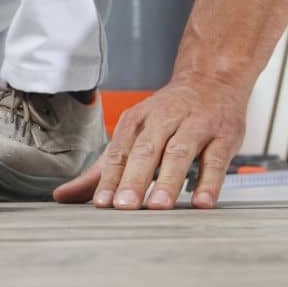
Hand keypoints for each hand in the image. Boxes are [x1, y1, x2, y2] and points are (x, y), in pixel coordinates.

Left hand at [54, 75, 247, 209]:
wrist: (212, 80)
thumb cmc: (169, 115)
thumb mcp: (133, 134)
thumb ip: (102, 170)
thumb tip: (63, 196)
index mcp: (137, 121)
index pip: (120, 153)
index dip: (110, 178)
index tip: (101, 203)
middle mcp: (164, 120)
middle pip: (146, 151)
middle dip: (134, 179)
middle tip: (124, 206)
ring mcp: (195, 126)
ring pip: (179, 153)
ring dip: (169, 180)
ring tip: (159, 206)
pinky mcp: (224, 136)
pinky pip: (216, 160)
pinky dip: (209, 182)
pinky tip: (201, 203)